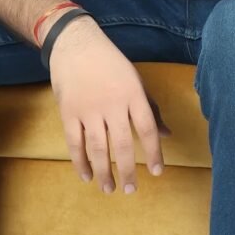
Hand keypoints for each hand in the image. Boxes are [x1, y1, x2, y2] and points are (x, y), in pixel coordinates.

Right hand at [45, 15, 171, 193]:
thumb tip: (166, 133)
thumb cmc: (110, 62)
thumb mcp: (135, 79)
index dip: (154, 152)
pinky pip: (75, 143)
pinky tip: (87, 176)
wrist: (76, 44)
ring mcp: (88, 109)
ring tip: (109, 189)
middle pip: (123, 144)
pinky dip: (80, 162)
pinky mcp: (68, 112)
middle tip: (131, 190)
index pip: (147, 128)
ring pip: (98, 148)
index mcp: (133, 93)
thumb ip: (150, 107)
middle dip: (127, 171)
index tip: (157, 172)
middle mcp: (112, 103)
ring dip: (104, 172)